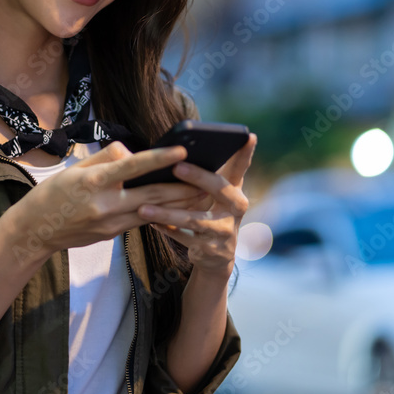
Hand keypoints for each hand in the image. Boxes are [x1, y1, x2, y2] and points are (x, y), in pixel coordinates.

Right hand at [11, 141, 212, 255]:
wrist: (36, 231)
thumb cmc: (54, 194)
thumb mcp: (76, 169)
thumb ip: (107, 159)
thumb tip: (132, 153)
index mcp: (94, 182)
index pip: (133, 166)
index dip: (160, 158)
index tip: (182, 149)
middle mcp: (105, 204)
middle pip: (152, 196)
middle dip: (183, 189)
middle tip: (208, 180)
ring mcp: (110, 224)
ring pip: (153, 212)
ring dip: (179, 205)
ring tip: (202, 195)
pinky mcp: (112, 235)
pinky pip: (141, 221)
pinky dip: (160, 214)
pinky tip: (177, 209)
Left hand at [136, 133, 256, 277]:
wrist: (217, 257)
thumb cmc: (208, 214)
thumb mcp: (212, 195)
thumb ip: (199, 174)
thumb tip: (167, 151)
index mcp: (234, 189)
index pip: (241, 167)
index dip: (245, 152)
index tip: (248, 136)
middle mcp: (235, 208)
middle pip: (219, 188)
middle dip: (198, 176)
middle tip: (177, 166)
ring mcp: (225, 230)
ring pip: (194, 219)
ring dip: (168, 213)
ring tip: (144, 207)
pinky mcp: (212, 249)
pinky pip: (184, 237)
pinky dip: (166, 230)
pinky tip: (150, 223)